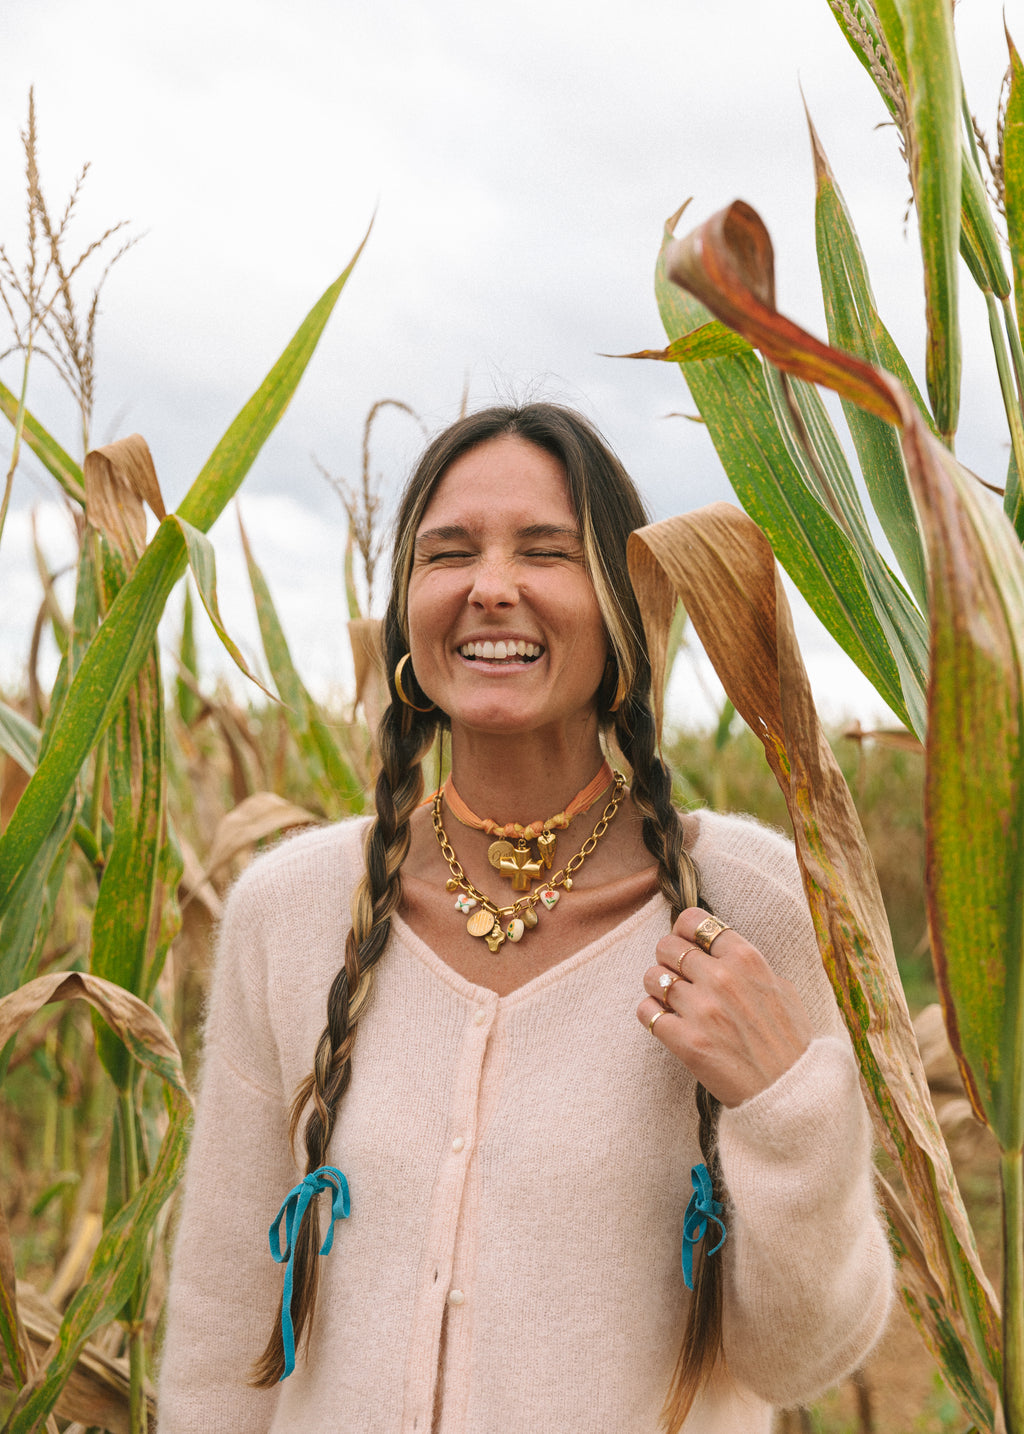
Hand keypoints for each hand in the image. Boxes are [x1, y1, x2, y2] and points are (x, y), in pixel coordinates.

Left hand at [636, 908, 815, 1107]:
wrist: (792, 1094)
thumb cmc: (790, 1043)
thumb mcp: (782, 989)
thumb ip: (750, 965)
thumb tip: (720, 947)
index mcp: (747, 959)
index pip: (694, 921)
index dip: (684, 931)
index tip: (686, 943)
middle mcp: (722, 979)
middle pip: (667, 945)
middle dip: (667, 959)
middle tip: (677, 975)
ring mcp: (702, 1010)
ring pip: (652, 977)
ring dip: (657, 988)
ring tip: (672, 1001)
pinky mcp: (686, 1042)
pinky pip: (646, 1012)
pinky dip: (651, 1015)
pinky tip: (666, 1022)